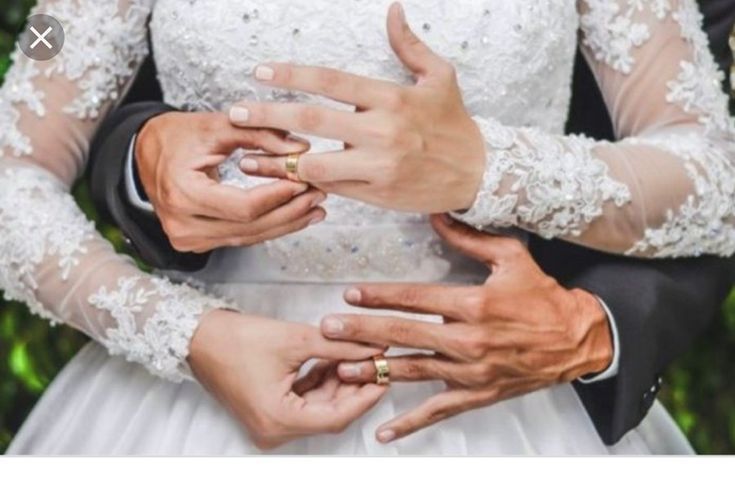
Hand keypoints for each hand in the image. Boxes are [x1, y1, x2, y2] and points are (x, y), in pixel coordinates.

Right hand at [136, 111, 326, 252]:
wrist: (142, 153)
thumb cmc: (176, 137)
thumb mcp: (216, 126)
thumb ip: (260, 133)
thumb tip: (301, 148)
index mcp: (182, 193)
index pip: (243, 206)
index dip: (278, 196)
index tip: (304, 181)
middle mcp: (182, 224)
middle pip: (250, 226)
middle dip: (289, 211)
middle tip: (318, 194)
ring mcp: (187, 238)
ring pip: (249, 237)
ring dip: (285, 223)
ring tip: (314, 207)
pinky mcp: (196, 243)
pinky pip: (240, 238)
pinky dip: (268, 226)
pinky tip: (293, 217)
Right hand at [188, 309, 387, 449]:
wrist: (198, 336)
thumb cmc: (234, 340)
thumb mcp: (295, 340)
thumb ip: (339, 346)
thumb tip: (372, 348)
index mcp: (278, 420)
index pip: (337, 416)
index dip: (365, 395)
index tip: (385, 374)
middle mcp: (274, 431)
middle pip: (330, 414)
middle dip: (354, 386)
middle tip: (375, 361)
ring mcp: (271, 424)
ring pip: (319, 408)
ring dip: (338, 382)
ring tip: (356, 354)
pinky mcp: (270, 412)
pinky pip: (304, 402)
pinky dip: (320, 383)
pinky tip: (333, 360)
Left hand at [229, 2, 485, 212]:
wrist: (480, 173)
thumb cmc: (455, 125)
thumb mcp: (440, 78)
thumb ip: (409, 46)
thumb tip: (393, 10)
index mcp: (392, 98)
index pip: (331, 82)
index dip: (291, 75)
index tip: (260, 72)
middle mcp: (382, 131)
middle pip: (312, 121)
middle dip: (268, 116)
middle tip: (236, 112)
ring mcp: (379, 166)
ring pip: (317, 163)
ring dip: (280, 160)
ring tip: (251, 156)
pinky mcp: (379, 194)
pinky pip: (334, 188)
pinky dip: (310, 181)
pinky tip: (287, 175)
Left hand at [318, 215, 612, 442]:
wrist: (577, 339)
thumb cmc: (543, 297)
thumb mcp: (511, 258)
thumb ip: (470, 238)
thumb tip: (437, 214)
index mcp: (473, 305)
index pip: (415, 298)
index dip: (380, 296)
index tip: (350, 295)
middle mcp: (468, 340)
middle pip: (404, 335)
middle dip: (362, 332)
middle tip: (328, 329)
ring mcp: (471, 371)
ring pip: (413, 371)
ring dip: (375, 371)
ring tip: (341, 369)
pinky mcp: (477, 394)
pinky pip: (438, 410)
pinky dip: (410, 422)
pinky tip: (383, 430)